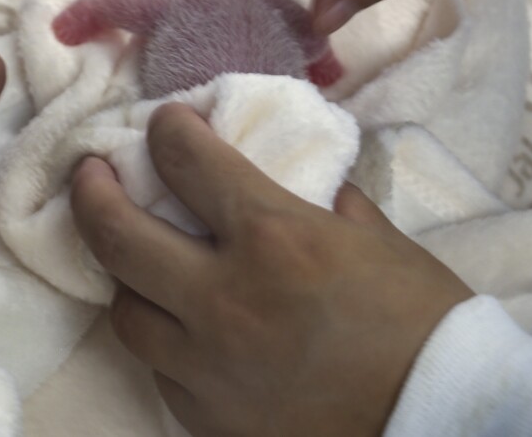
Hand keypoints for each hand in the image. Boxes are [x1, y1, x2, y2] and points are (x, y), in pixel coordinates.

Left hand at [71, 104, 472, 436]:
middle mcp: (222, 297)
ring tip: (133, 259)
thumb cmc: (424, 322)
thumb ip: (326, 203)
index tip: (166, 124)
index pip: (184, 161)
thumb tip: (304, 185)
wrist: (441, 417)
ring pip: (124, 311)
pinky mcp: (207, 417)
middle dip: (92, 191)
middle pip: (116, 234)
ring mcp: (207, 365)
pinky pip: (161, 371)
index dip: (167, 131)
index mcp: (272, 235)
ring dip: (123, 276)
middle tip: (90, 173)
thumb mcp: (380, 239)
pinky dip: (166, 343)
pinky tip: (183, 330)